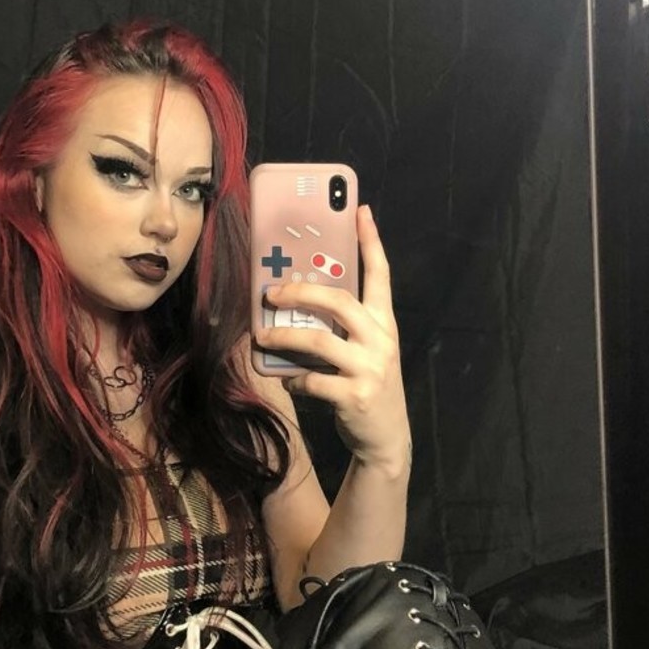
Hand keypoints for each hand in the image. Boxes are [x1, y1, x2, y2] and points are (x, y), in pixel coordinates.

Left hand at [257, 205, 409, 474]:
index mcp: (384, 323)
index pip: (380, 274)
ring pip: (317, 341)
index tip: (360, 209)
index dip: (371, 241)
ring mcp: (370, 368)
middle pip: (338, 301)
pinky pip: (312, 380)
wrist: (386, 439)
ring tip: (262, 334)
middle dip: (300, 291)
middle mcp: (381, 340)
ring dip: (283, 335)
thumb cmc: (367, 385)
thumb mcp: (366, 350)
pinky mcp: (354, 396)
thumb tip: (297, 301)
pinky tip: (286, 380)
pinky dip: (293, 379)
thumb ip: (345, 327)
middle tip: (270, 291)